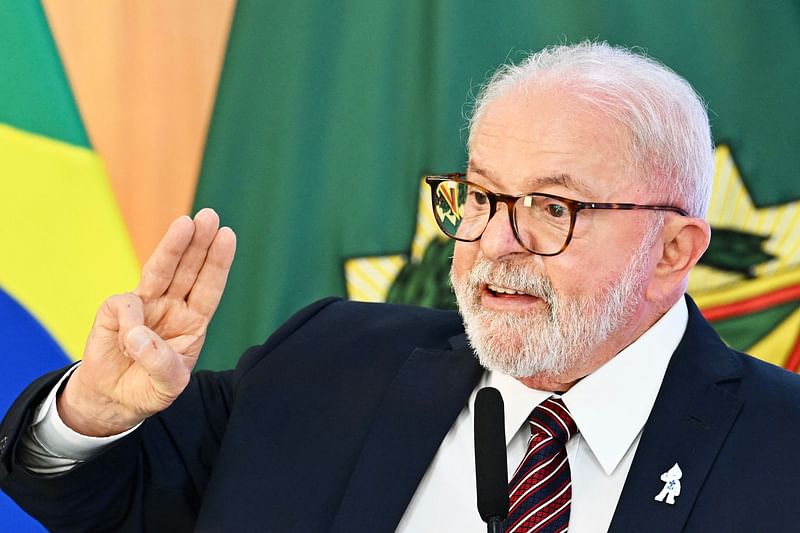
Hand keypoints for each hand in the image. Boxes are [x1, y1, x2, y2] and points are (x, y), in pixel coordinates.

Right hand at [58, 208, 235, 435]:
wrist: (113, 399)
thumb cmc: (149, 386)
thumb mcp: (168, 385)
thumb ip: (161, 364)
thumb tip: (140, 335)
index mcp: (194, 320)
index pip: (209, 286)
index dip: (218, 262)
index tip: (228, 235)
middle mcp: (172, 306)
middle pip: (188, 269)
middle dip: (198, 243)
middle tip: (209, 216)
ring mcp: (145, 305)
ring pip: (160, 271)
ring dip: (173, 247)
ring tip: (185, 223)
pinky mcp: (116, 312)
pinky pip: (126, 306)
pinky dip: (132, 321)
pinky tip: (130, 341)